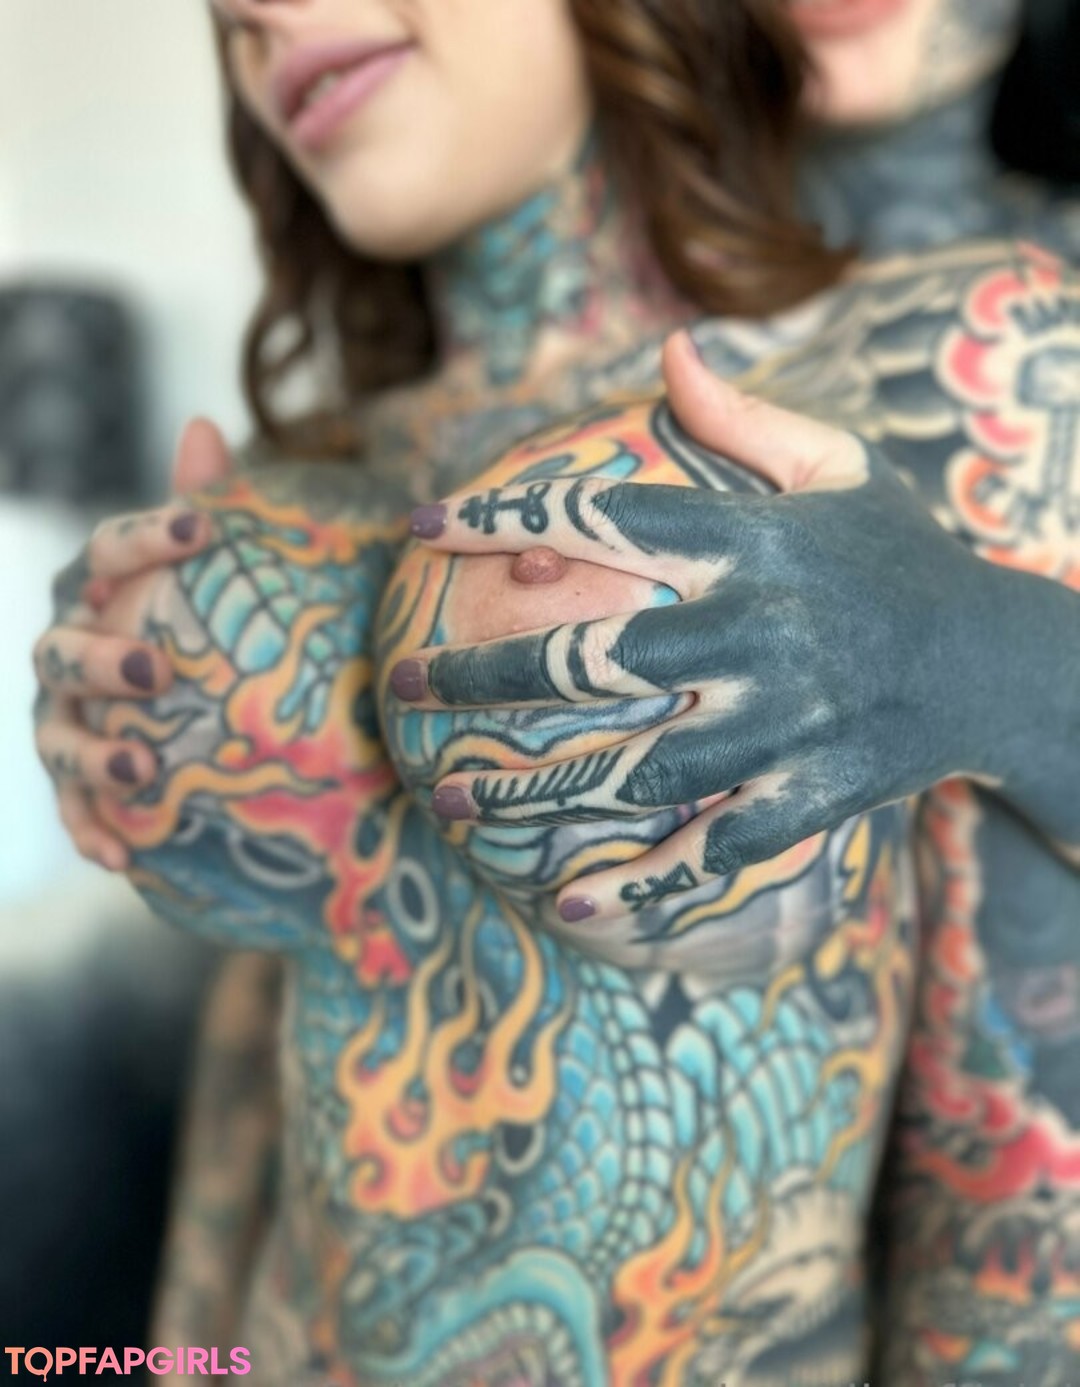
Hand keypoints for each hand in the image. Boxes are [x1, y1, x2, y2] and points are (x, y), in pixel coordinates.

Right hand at [32, 419, 229, 870]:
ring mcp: (67, 722)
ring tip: (141, 773)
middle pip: (64, 652)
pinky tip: (123, 859)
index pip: (107, 553)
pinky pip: (75, 813)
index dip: (145, 537)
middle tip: (158, 670)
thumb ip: (209, 507)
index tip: (201, 526)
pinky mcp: (79, 785)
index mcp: (102, 594)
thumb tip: (202, 424)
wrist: (200, 708)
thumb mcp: (220, 576)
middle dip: (100, 661)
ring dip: (94, 757)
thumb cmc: (210, 626)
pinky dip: (92, 833)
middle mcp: (70, 653)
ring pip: (60, 739)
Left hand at [390, 332, 999, 919]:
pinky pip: (714, 850)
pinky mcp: (811, 795)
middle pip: (593, 659)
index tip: (418, 525)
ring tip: (449, 799)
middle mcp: (758, 633)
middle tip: (404, 682)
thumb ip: (744, 420)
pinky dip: (643, 886)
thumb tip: (668, 350)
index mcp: (752, 544)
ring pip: (634, 768)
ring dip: (533, 789)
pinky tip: (571, 907)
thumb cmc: (898, 556)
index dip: (501, 517)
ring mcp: (784, 723)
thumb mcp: (839, 468)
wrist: (999, 662)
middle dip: (485, 672)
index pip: (603, 517)